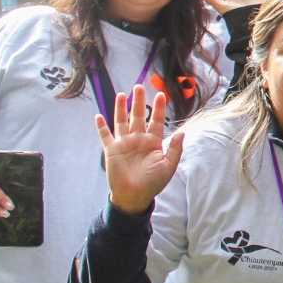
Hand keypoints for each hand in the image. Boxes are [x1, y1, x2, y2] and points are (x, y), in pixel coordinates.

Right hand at [97, 84, 180, 214]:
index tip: (161, 94)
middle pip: (138, 116)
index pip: (156, 121)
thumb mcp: (168, 166)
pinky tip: (99, 116)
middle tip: (139, 86)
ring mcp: (124, 144)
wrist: (135, 196)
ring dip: (121, 108)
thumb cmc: (153, 183)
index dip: (159, 108)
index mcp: (154, 142)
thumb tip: (183, 132)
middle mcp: (138, 140)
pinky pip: (105, 136)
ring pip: (122, 121)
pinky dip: (101, 126)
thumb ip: (175, 149)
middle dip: (139, 102)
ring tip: (122, 94)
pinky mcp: (111, 150)